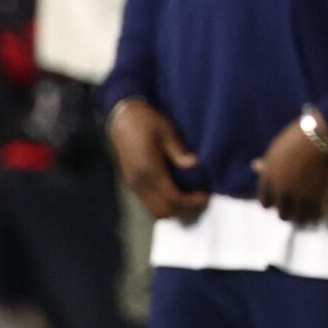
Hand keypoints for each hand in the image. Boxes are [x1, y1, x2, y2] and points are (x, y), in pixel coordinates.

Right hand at [109, 99, 208, 219]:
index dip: (192, 201)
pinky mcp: (131, 182)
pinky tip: (174, 189)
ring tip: (187, 195)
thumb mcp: (166, 130)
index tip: (205, 195)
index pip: (173, 198)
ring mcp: (133, 183)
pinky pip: (149, 202)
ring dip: (173, 208)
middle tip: (198, 197)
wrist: (122, 117)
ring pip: (155, 210)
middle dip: (183, 208)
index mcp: (149, 169)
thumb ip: (178, 150)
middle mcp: (139, 181)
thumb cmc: (146, 121)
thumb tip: (194, 164)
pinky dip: (164, 202)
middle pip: (164, 210)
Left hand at [253, 110, 327, 225]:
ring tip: (310, 211)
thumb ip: (268, 164)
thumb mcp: (275, 150)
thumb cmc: (296, 138)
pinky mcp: (318, 199)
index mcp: (267, 179)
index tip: (281, 201)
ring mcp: (299, 196)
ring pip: (299, 218)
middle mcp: (280, 190)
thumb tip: (255, 166)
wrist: (319, 136)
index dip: (274, 202)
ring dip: (304, 216)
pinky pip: (315, 215)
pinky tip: (321, 208)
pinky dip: (318, 213)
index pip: (265, 202)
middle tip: (297, 207)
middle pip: (282, 214)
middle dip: (289, 211)